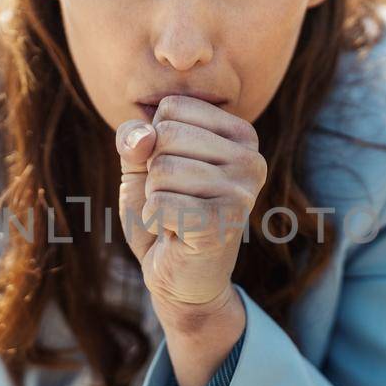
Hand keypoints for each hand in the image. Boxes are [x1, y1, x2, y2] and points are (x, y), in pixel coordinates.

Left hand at [114, 94, 267, 315]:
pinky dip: (153, 220)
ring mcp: (241, 192)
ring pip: (161, 170)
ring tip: (176, 215)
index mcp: (242, 134)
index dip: (155, 140)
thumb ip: (135, 138)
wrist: (181, 277)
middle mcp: (251, 159)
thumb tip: (142, 137)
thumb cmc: (166, 212)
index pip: (172, 107)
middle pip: (165, 135)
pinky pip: (159, 203)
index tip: (176, 170)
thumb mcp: (143, 165)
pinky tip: (174, 233)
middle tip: (175, 197)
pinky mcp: (222, 224)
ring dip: (154, 197)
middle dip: (153, 170)